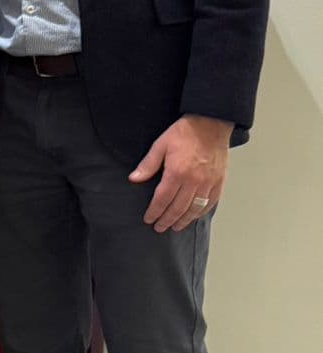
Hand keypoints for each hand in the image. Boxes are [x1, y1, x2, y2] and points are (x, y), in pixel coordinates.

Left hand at [128, 114, 230, 231]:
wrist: (210, 124)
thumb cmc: (184, 133)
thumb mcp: (160, 145)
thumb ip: (148, 165)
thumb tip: (134, 179)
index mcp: (177, 172)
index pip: (162, 199)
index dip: (154, 211)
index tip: (148, 219)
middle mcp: (193, 181)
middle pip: (178, 208)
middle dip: (167, 220)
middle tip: (159, 228)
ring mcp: (208, 183)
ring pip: (194, 209)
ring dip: (183, 220)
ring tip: (175, 227)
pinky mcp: (219, 182)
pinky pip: (210, 203)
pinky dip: (200, 213)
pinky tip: (193, 217)